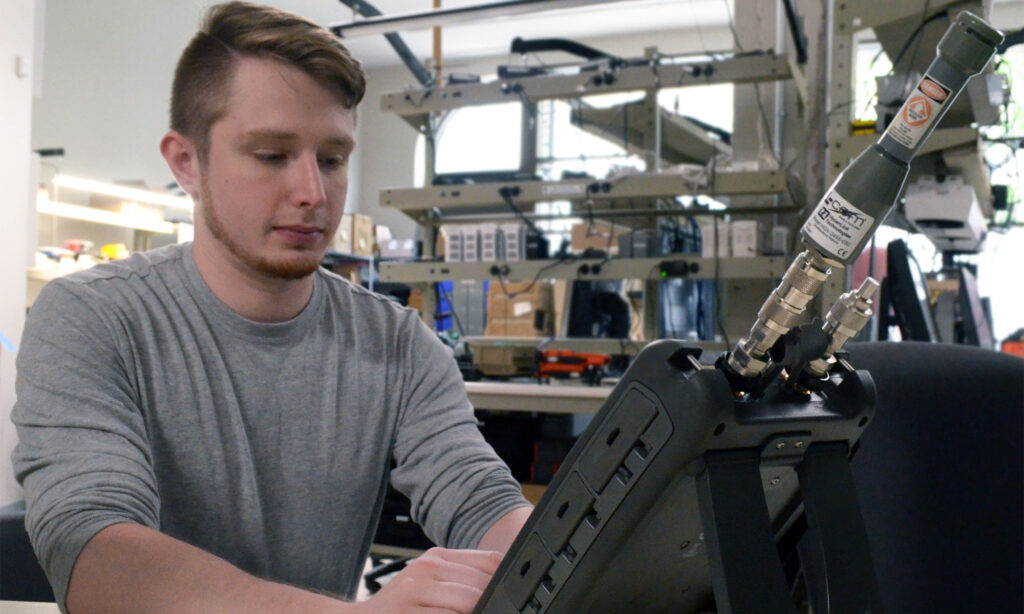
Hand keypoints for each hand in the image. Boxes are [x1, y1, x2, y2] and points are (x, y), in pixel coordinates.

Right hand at [355, 547, 501, 613]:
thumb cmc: (399, 609)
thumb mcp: (430, 586)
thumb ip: (461, 582)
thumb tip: (501, 588)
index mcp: (438, 557)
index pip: (490, 561)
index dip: (507, 580)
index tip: (510, 595)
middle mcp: (427, 567)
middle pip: (482, 582)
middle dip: (492, 601)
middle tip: (495, 609)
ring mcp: (416, 588)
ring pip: (470, 599)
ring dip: (477, 611)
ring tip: (475, 613)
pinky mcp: (408, 609)